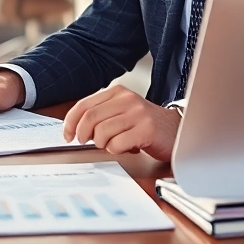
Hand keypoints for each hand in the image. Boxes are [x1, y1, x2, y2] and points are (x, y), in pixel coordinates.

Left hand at [62, 86, 180, 161]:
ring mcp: (138, 113)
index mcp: (117, 92)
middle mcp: (127, 99)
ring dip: (102, 144)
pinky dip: (116, 150)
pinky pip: (118, 144)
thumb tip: (74, 128)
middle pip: (90, 118)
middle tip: (85, 143)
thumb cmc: (145, 124)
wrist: (176, 130)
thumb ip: (101, 115)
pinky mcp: (147, 129)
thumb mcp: (121, 112)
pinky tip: (126, 147)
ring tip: (113, 144)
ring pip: (102, 132)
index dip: (70, 122)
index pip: (84, 105)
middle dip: (83, 134)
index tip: (68, 135)